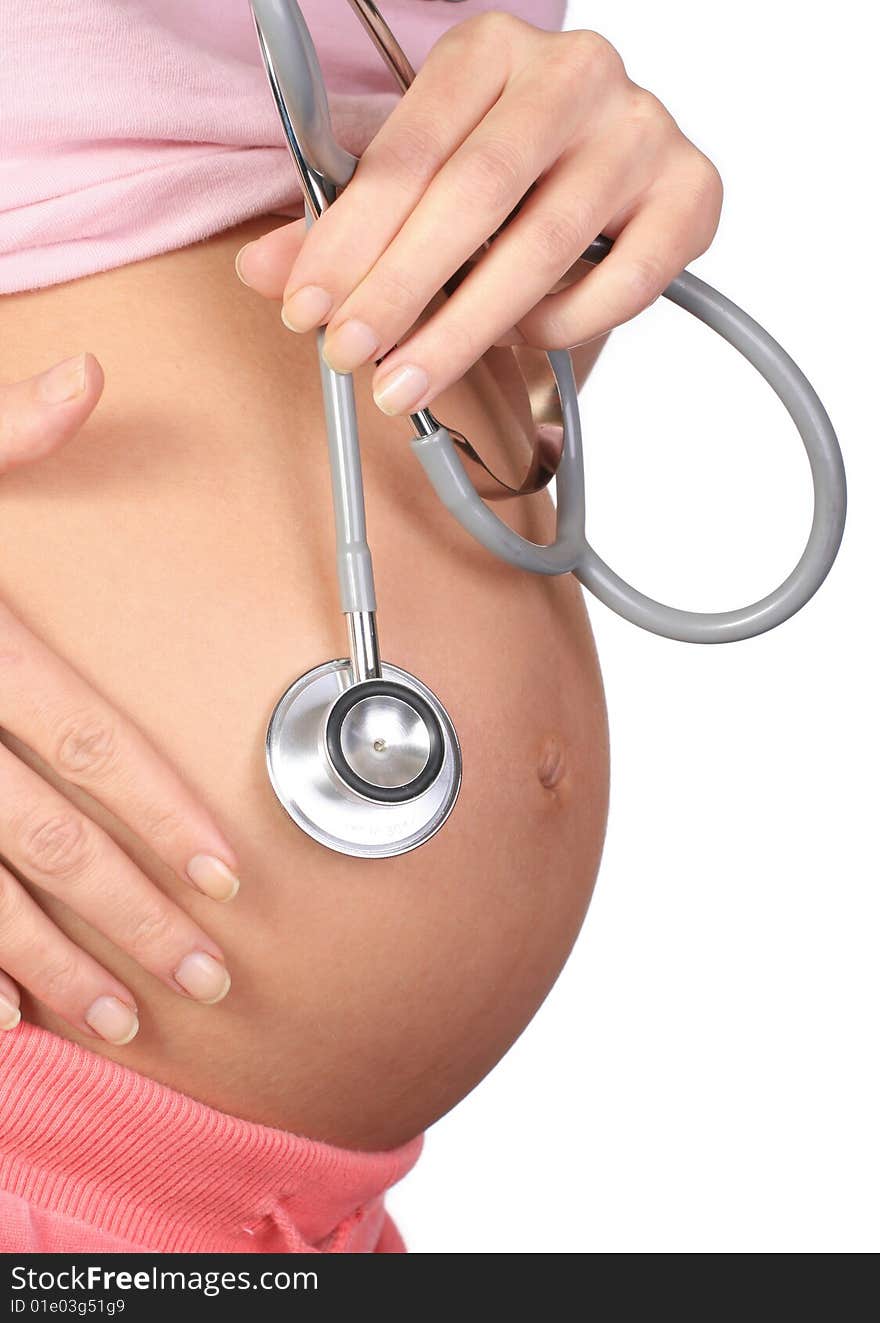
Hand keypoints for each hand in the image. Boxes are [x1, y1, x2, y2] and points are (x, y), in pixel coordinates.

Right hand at [0, 355, 239, 1044]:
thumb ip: (4, 434)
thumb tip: (86, 378)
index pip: (94, 744)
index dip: (165, 814)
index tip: (227, 872)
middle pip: (52, 842)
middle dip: (135, 916)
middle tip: (206, 975)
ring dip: (55, 965)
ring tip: (124, 1021)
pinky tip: (2, 1017)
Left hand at [235, 13, 721, 415]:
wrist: (609, 165)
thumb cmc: (501, 176)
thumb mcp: (415, 186)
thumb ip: (342, 224)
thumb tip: (262, 273)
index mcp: (491, 50)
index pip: (410, 147)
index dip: (351, 235)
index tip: (305, 306)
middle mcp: (575, 73)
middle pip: (476, 193)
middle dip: (402, 287)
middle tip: (352, 356)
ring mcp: (642, 130)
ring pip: (545, 244)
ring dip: (466, 328)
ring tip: (409, 382)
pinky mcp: (694, 192)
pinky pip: (626, 279)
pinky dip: (564, 322)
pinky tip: (523, 339)